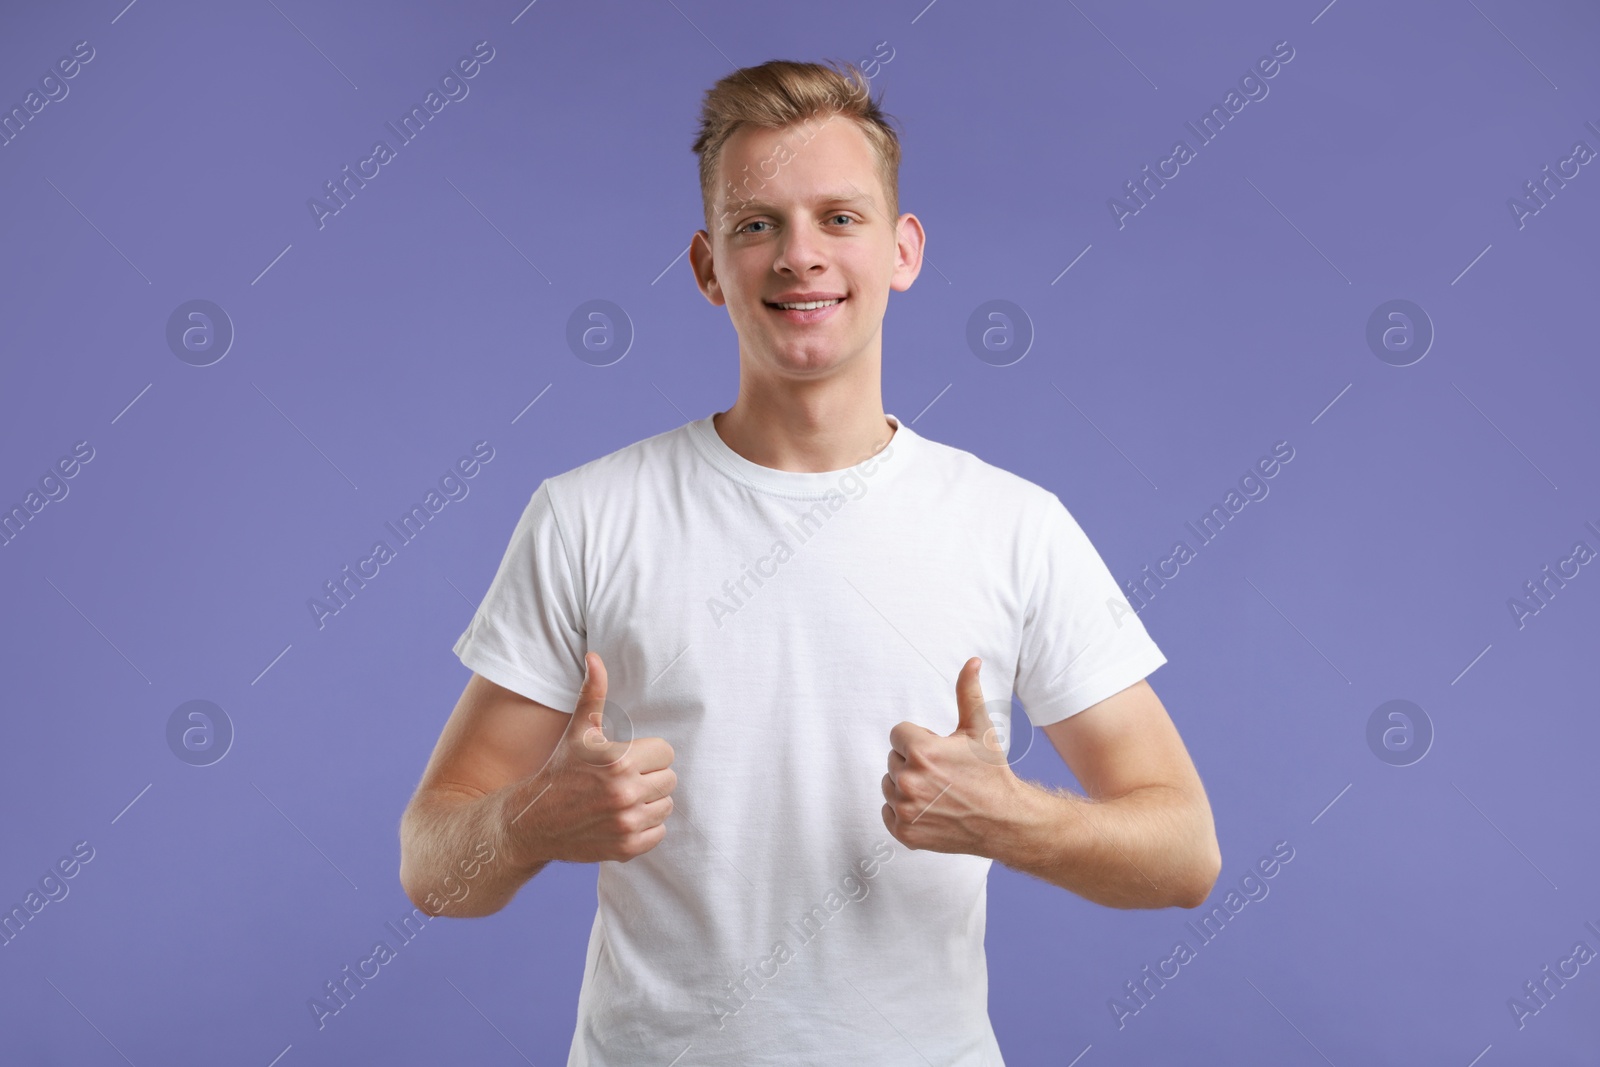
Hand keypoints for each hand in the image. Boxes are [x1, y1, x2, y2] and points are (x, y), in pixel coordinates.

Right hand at [500, 652, 676, 865]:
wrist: (532, 821)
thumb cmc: (560, 770)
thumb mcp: (577, 731)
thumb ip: (592, 693)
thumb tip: (595, 657)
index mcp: (618, 761)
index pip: (666, 753)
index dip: (648, 754)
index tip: (629, 758)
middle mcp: (624, 794)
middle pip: (670, 779)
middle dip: (651, 777)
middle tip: (625, 778)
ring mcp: (626, 824)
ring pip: (666, 806)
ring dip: (650, 802)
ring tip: (624, 798)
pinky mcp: (626, 848)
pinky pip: (659, 833)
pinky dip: (646, 828)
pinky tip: (622, 818)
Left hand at [881, 657, 1022, 855]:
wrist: (1005, 820)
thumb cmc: (992, 773)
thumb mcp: (980, 729)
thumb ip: (968, 692)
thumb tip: (972, 661)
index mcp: (922, 751)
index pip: (898, 734)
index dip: (920, 739)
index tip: (940, 751)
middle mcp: (909, 781)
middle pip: (894, 759)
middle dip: (914, 762)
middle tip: (944, 773)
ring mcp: (905, 810)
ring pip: (889, 785)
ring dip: (907, 786)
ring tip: (938, 791)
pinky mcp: (904, 832)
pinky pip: (888, 812)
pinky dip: (904, 811)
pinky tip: (931, 809)